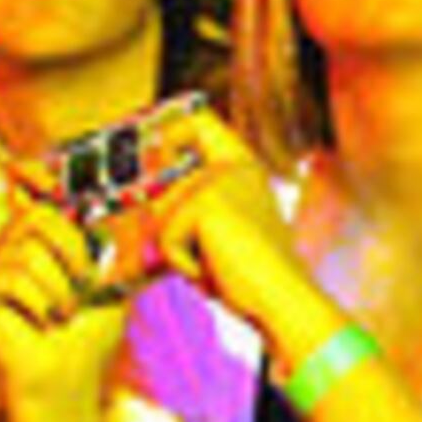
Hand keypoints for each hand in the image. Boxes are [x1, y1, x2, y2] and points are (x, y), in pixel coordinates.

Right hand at [0, 183, 129, 415]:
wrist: (69, 374)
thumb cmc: (89, 329)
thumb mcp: (111, 278)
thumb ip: (112, 242)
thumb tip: (136, 203)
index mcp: (37, 236)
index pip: (32, 188)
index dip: (39, 174)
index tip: (53, 176)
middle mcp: (8, 243)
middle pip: (41, 217)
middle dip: (74, 252)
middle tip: (84, 284)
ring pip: (31, 253)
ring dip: (62, 288)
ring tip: (64, 312)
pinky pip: (14, 277)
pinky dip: (42, 302)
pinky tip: (44, 321)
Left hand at [142, 110, 311, 334]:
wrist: (282, 299)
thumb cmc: (252, 276)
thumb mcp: (215, 237)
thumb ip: (185, 214)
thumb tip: (139, 207)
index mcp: (243, 168)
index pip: (199, 121)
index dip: (170, 136)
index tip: (161, 163)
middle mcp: (233, 166)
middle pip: (164, 173)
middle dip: (159, 218)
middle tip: (191, 249)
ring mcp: (221, 181)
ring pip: (160, 214)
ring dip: (175, 249)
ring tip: (213, 263)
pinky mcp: (208, 203)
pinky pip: (166, 238)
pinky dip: (182, 264)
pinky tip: (214, 271)